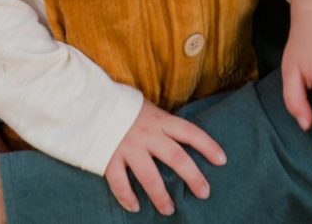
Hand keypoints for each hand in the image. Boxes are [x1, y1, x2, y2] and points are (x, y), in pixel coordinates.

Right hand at [104, 99, 225, 215]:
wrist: (89, 101)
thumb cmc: (123, 107)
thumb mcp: (147, 109)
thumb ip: (161, 124)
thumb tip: (181, 140)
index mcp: (159, 120)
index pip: (189, 132)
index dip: (207, 145)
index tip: (222, 160)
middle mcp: (146, 134)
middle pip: (175, 157)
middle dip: (192, 177)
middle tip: (204, 193)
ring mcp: (127, 146)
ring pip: (149, 176)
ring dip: (160, 196)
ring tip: (168, 210)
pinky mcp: (109, 157)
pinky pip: (119, 182)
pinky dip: (127, 197)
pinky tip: (135, 207)